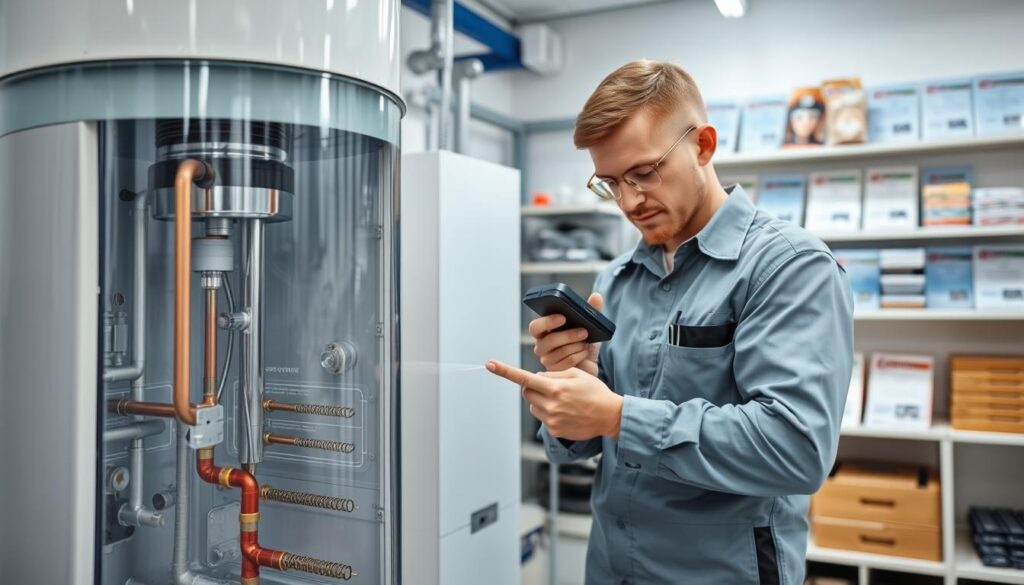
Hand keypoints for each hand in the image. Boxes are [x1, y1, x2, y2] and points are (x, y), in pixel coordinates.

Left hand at [485, 360, 622, 440]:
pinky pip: (542, 417)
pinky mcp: (554, 430)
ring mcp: (552, 419)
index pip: (525, 378)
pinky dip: (549, 412)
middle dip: (533, 386)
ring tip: (562, 400)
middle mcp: (551, 404)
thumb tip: (536, 377)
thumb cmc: (595, 392)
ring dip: (540, 400)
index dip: (505, 371)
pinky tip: (566, 411)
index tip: (490, 364)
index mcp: (556, 388)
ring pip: (533, 405)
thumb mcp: (577, 374)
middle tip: (551, 386)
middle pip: (526, 392)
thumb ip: (553, 374)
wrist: (610, 416)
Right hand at [529, 292, 603, 375]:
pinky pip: (567, 361)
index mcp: (544, 332)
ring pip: (560, 351)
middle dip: (567, 335)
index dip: (547, 321)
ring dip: (577, 345)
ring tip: (586, 342)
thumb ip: (592, 311)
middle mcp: (541, 346)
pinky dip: (579, 355)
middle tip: (584, 331)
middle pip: (548, 340)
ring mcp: (547, 360)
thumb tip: (597, 295)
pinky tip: (585, 352)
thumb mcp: (590, 327)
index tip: (563, 317)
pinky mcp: (555, 372)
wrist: (590, 366)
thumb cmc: (584, 344)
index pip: (535, 326)